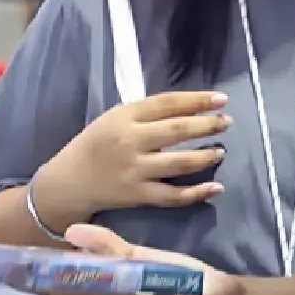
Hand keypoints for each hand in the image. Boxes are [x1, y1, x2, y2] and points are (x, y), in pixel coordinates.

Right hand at [35, 91, 230, 217]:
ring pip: (179, 163)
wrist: (68, 183)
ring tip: (220, 151)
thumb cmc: (95, 146)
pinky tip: (216, 188)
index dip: (197, 100)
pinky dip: (197, 193)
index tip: (220, 99)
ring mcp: (135, 170)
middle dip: (207, 125)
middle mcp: (130, 141)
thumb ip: (144, 114)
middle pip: (177, 130)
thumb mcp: (113, 119)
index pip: (167, 103)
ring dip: (205, 156)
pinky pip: (173, 196)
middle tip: (226, 122)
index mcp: (124, 117)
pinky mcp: (138, 196)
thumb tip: (188, 108)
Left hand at [46, 222, 243, 294]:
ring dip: (80, 293)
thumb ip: (111, 246)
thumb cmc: (188, 279)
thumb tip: (72, 232)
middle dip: (60, 291)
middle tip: (49, 267)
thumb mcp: (150, 259)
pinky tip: (106, 278)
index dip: (49, 287)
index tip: (31, 272)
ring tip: (73, 270)